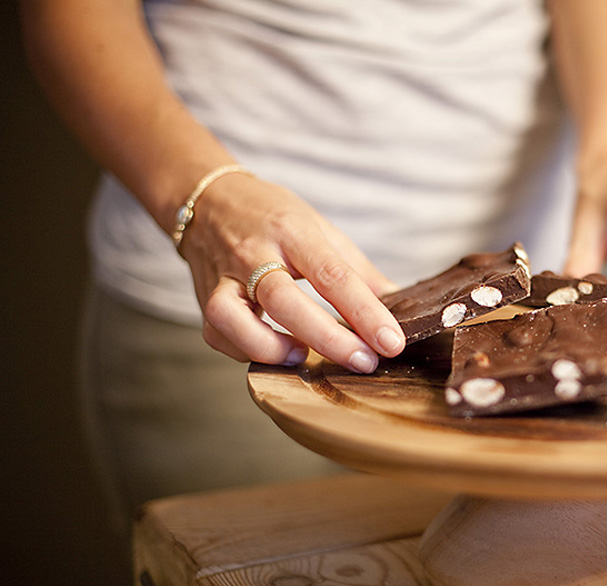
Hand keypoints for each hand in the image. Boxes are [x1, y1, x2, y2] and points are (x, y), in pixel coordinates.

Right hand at [178, 173, 405, 369]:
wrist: (207, 199)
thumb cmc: (273, 216)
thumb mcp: (321, 228)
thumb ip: (358, 270)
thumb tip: (399, 304)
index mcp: (293, 231)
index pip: (332, 274)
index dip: (365, 312)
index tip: (392, 341)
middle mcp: (254, 252)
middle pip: (285, 300)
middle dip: (329, 338)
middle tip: (364, 361)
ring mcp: (224, 276)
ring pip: (232, 319)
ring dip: (272, 348)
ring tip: (305, 358)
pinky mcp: (204, 296)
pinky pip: (217, 334)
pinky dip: (246, 351)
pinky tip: (276, 353)